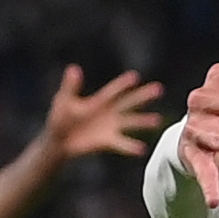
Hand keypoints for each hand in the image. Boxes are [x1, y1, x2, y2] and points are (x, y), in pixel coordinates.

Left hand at [42, 65, 164, 160]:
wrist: (59, 141)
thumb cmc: (60, 117)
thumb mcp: (64, 100)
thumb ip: (70, 86)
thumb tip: (74, 69)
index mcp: (100, 101)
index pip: (114, 91)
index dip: (123, 84)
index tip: (135, 77)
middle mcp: (110, 112)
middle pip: (130, 102)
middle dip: (143, 96)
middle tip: (159, 89)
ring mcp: (112, 127)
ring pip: (131, 122)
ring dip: (144, 121)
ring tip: (157, 120)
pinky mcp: (109, 141)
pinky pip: (122, 143)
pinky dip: (131, 147)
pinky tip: (141, 149)